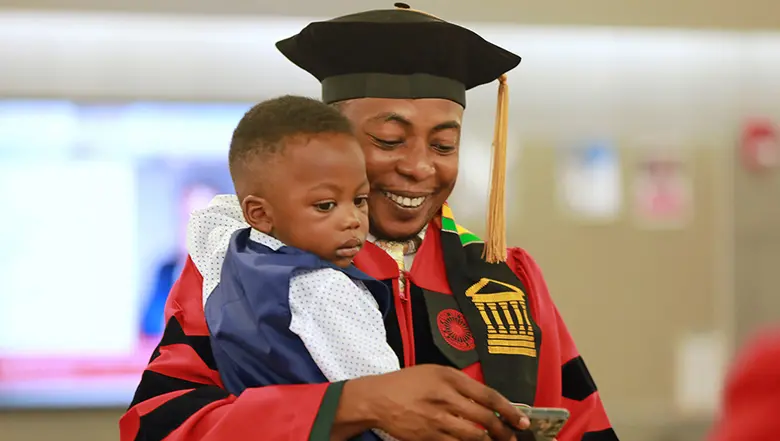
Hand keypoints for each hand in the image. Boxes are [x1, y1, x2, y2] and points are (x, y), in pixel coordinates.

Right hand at [331, 365, 529, 440]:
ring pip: (473, 435)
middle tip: (512, 436)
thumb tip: (485, 400)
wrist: (377, 399)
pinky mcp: (429, 435)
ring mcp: (437, 418)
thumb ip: (458, 383)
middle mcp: (445, 396)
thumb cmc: (406, 383)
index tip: (521, 420)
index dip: (509, 409)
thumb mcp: (433, 372)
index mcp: (449, 377)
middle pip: (485, 417)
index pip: (488, 394)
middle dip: (503, 430)